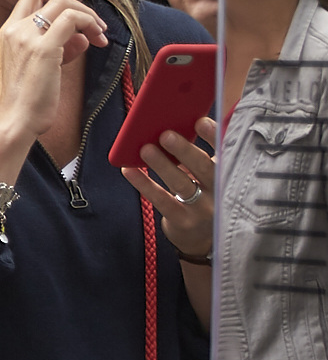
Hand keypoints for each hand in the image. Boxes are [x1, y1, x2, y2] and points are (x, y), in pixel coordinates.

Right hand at [0, 0, 103, 150]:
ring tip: (100, 34)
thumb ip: (58, 45)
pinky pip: (72, 20)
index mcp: (8, 30)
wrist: (17, 119)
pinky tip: (98, 40)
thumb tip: (81, 36)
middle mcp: (14, 28)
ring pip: (63, 3)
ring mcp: (27, 37)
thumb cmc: (28, 97)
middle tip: (94, 3)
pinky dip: (90, 24)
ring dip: (88, 14)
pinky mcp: (44, 48)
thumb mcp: (40, 64)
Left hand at [120, 114, 216, 259]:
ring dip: (163, 166)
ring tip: (145, 149)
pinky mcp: (183, 221)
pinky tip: (130, 170)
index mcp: (230, 174)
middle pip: (205, 169)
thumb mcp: (211, 175)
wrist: (203, 239)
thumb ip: (204, 154)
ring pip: (182, 185)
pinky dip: (145, 184)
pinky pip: (162, 201)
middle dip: (185, 151)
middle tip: (165, 135)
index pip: (227, 153)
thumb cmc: (205, 195)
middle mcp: (221, 192)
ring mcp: (203, 209)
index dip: (215, 137)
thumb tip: (181, 123)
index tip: (200, 121)